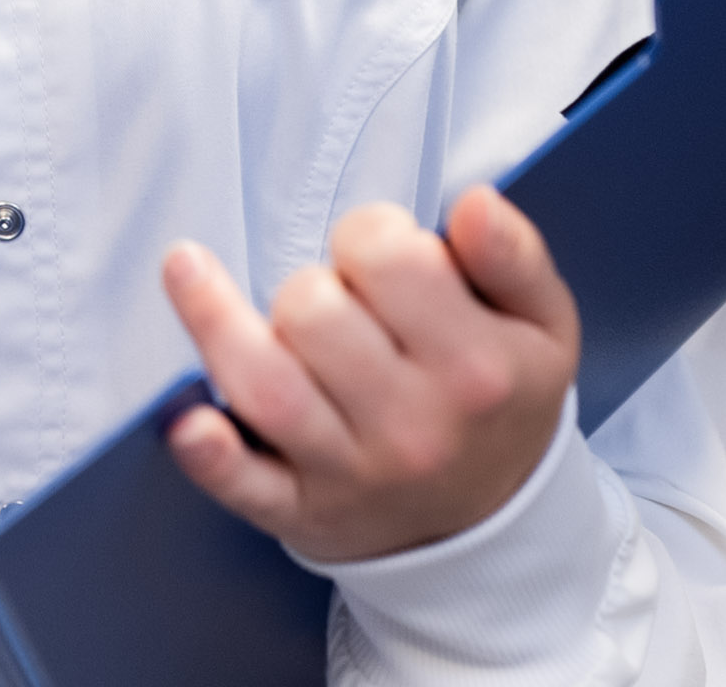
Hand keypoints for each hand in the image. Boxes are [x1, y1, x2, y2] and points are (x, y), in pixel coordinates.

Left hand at [162, 188, 579, 562]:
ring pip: (267, 385)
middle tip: (330, 301)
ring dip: (219, 323)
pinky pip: (245, 486)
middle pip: (315, 313)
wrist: (490, 525)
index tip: (375, 255)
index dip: (372, 235)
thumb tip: (474, 201)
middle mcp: (416, 427)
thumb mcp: (539, 326)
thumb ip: (512, 254)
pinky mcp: (298, 509)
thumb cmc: (497, 396)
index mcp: (477, 369)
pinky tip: (186, 422)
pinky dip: (211, 457)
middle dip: (310, 284)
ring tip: (187, 270)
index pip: (393, 260)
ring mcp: (352, 473)